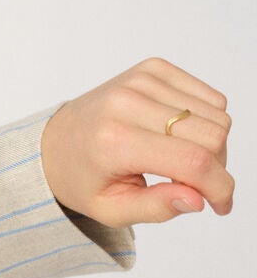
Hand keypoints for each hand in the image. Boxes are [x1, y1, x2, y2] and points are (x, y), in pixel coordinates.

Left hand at [40, 59, 233, 223]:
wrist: (55, 141)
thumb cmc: (83, 179)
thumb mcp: (110, 209)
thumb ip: (156, 208)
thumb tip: (199, 200)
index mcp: (115, 141)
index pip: (192, 161)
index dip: (219, 187)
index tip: (222, 206)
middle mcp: (128, 102)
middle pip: (212, 136)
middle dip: (216, 169)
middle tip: (195, 186)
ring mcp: (142, 79)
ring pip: (217, 114)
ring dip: (212, 146)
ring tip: (182, 163)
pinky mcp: (153, 68)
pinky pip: (209, 97)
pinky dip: (206, 122)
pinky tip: (179, 138)